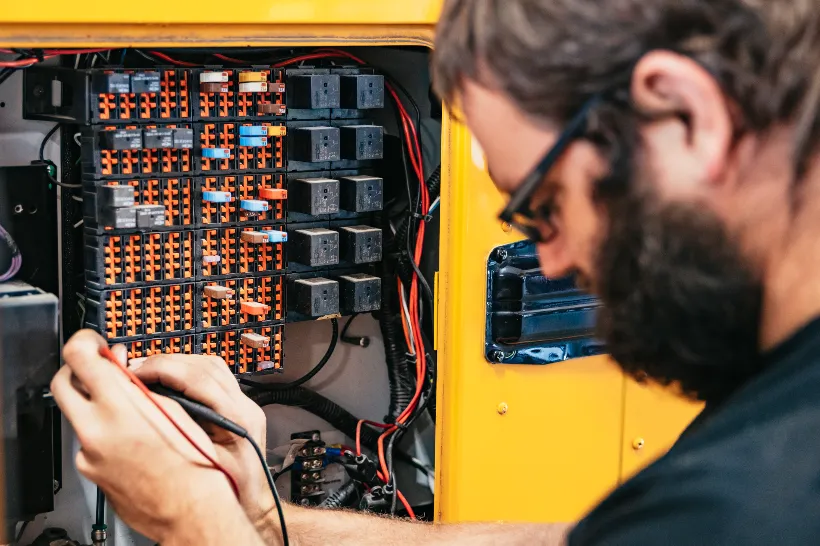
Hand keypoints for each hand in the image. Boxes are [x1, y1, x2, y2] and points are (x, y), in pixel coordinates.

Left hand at [51, 330, 239, 542]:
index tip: (94, 342)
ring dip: (94, 402)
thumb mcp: (173, 409)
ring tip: (127, 407)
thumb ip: (141, 385)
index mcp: (119, 406)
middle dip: (79, 369)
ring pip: (77, 413)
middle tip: (98, 365)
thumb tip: (124, 368)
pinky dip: (103, 432)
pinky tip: (130, 437)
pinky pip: (88, 440)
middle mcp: (95, 429)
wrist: (190, 510)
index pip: (80, 356)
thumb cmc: (194, 464)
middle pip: (63, 383)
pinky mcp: (89, 471)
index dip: (85, 342)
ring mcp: (88, 453)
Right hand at [128, 351, 275, 526]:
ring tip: (148, 371)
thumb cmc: (232, 492)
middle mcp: (245, 405)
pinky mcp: (239, 405)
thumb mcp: (202, 468)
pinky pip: (213, 376)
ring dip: (177, 364)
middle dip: (167, 363)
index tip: (136, 372)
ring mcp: (245, 403)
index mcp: (239, 418)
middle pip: (205, 366)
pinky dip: (188, 372)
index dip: (164, 370)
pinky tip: (168, 380)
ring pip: (211, 366)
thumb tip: (148, 409)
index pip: (200, 378)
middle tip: (135, 368)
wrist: (254, 502)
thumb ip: (181, 436)